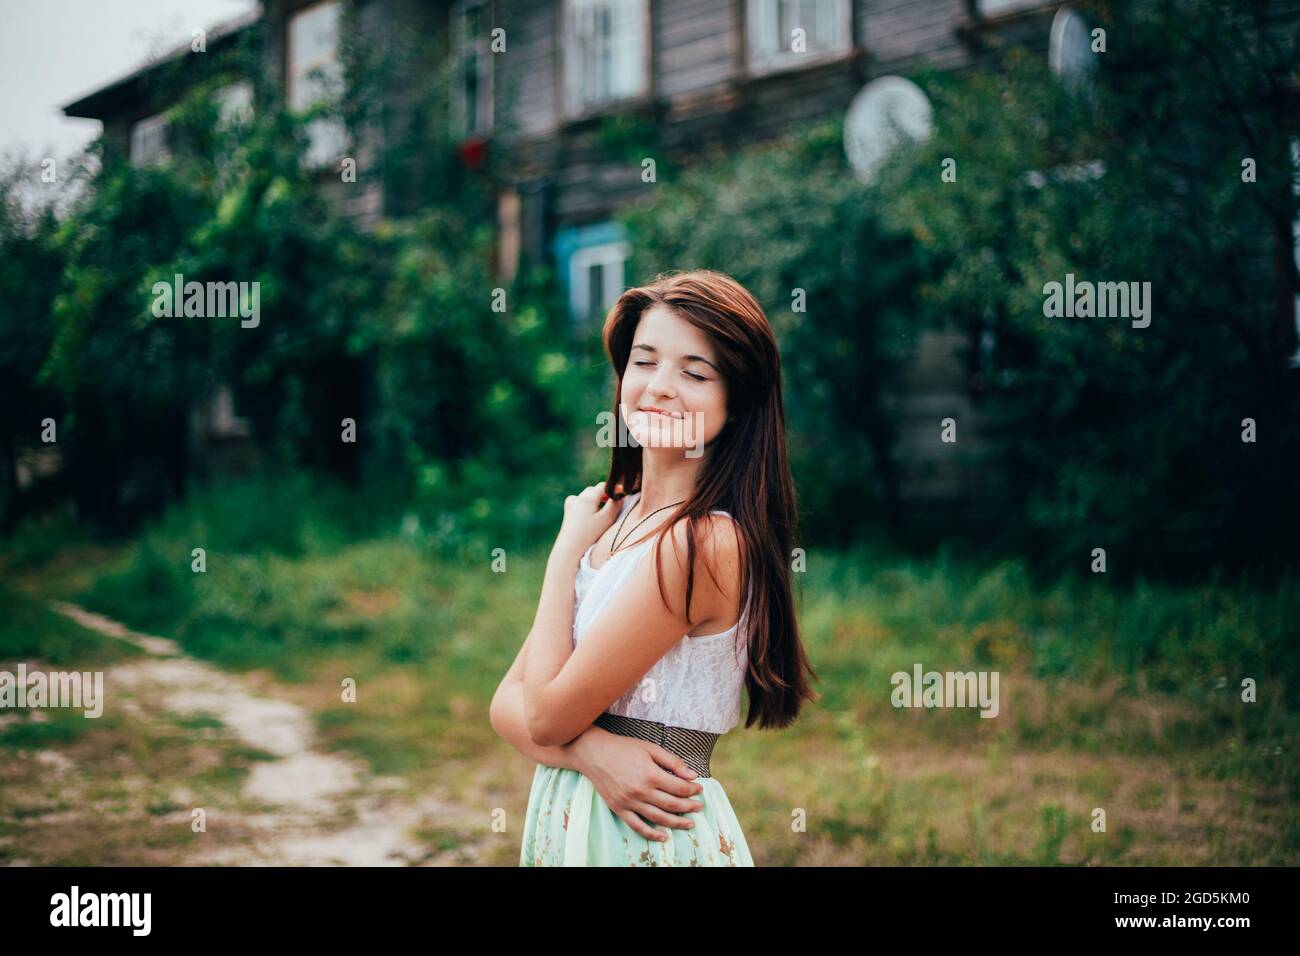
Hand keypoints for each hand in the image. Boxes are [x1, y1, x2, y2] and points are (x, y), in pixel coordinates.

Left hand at [554, 482, 621, 557]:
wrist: (570, 547)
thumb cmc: (590, 534)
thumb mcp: (607, 519)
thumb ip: (615, 504)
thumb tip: (618, 496)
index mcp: (587, 498)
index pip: (603, 486)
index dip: (614, 489)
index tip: (623, 495)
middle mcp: (577, 498)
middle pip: (594, 490)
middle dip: (605, 494)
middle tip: (615, 502)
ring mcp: (571, 505)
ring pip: (586, 495)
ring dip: (596, 499)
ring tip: (603, 508)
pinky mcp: (568, 512)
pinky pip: (579, 501)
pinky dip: (586, 503)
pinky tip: (589, 513)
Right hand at [570, 726, 705, 842]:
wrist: (594, 753)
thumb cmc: (623, 748)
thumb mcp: (650, 748)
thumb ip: (673, 762)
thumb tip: (692, 775)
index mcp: (651, 774)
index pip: (679, 788)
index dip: (693, 790)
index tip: (699, 789)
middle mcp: (641, 791)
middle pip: (672, 805)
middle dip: (689, 807)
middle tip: (700, 807)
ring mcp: (629, 802)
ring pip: (658, 818)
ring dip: (677, 823)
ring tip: (690, 824)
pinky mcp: (619, 809)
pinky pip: (637, 826)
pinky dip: (651, 834)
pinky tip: (664, 836)